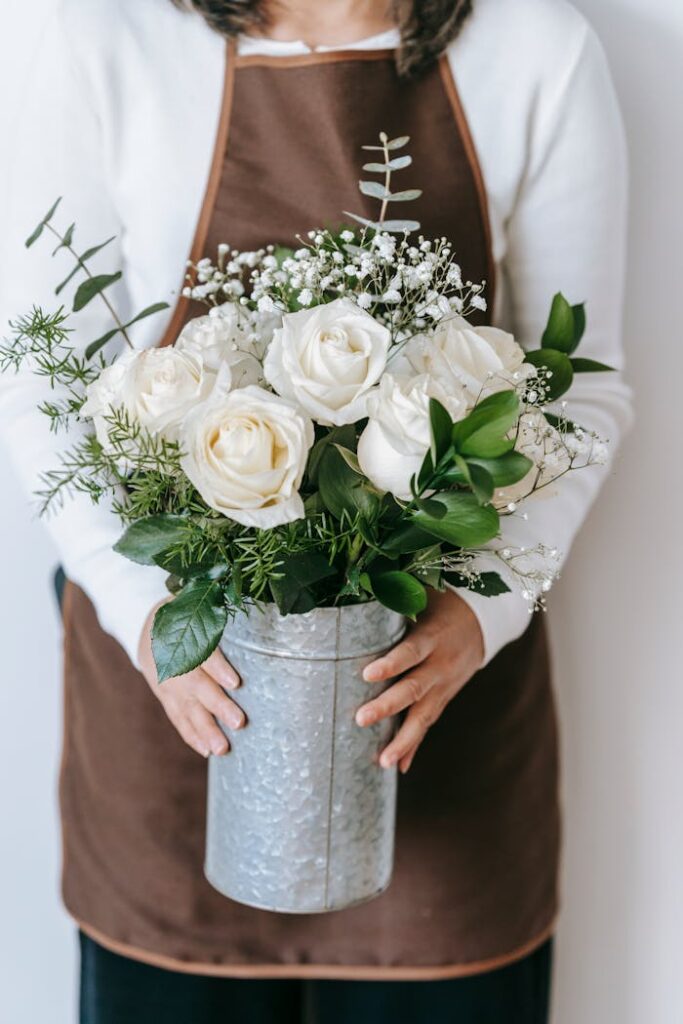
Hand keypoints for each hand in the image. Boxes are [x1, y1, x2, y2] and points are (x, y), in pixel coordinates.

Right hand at [138, 601, 243, 757]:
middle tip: (238, 722)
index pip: (201, 653)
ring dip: (204, 730)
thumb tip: (253, 609)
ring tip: (222, 749)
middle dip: (217, 706)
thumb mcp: (192, 603)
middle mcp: (172, 663)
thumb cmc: (181, 612)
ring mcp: (167, 683)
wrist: (141, 624)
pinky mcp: (165, 697)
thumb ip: (214, 611)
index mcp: (181, 635)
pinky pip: (177, 719)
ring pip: (186, 709)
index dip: (217, 668)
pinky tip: (206, 751)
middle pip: (196, 686)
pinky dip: (191, 736)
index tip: (236, 683)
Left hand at [356, 589, 483, 773]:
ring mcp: (446, 684)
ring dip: (404, 740)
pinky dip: (415, 745)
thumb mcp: (422, 594)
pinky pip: (429, 722)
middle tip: (360, 719)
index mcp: (434, 635)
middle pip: (415, 688)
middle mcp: (442, 663)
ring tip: (383, 762)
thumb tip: (355, 592)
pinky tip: (398, 766)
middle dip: (388, 706)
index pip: (411, 651)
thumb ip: (393, 599)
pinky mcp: (446, 697)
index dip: (392, 663)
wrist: (485, 621)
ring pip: (425, 715)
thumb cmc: (441, 602)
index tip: (367, 673)